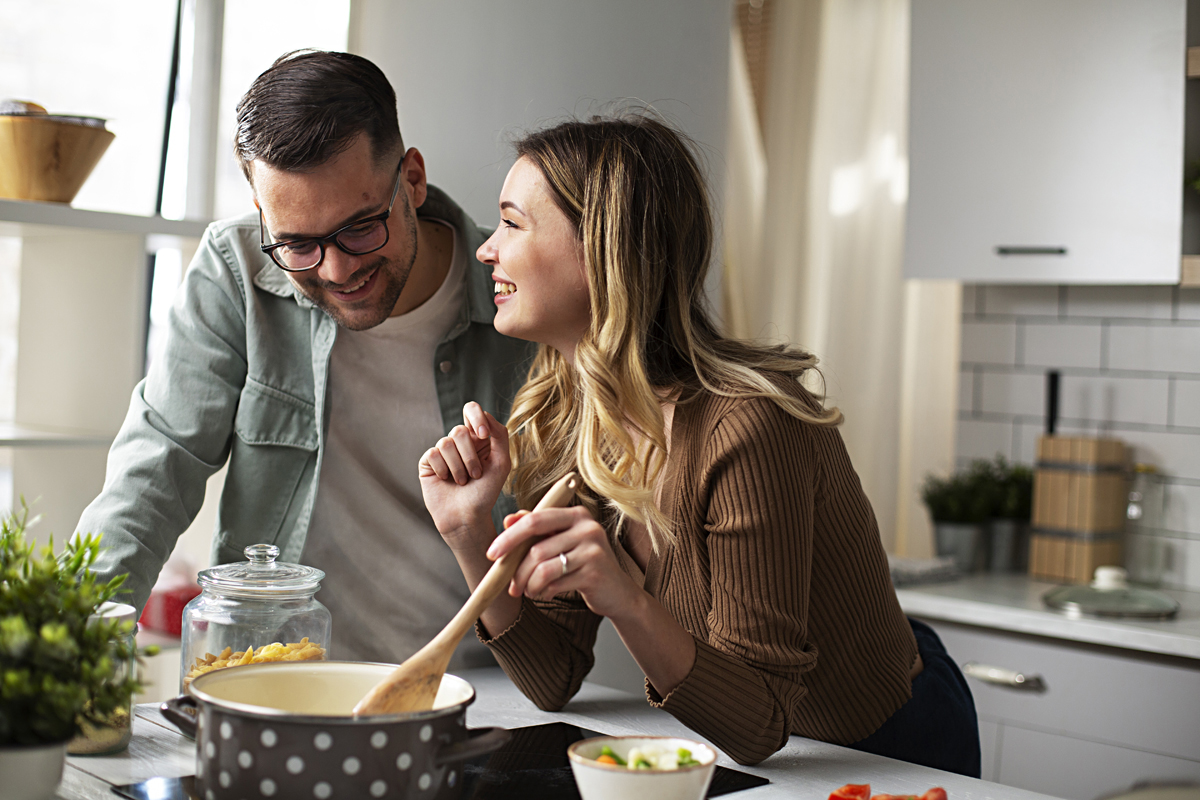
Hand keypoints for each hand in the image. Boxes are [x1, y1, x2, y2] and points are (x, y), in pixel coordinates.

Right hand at [420, 402, 509, 549]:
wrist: (467, 517)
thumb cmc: (486, 492)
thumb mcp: (501, 463)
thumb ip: (499, 436)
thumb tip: (486, 415)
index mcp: (478, 438)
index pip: (472, 410)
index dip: (476, 418)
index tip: (484, 434)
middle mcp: (459, 442)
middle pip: (460, 430)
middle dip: (470, 455)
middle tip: (475, 474)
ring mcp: (442, 451)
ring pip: (446, 442)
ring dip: (458, 467)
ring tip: (462, 481)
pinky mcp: (428, 461)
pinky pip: (433, 454)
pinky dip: (444, 470)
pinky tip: (446, 480)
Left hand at [487, 505, 641, 619]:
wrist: (617, 591)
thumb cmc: (584, 563)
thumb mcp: (562, 541)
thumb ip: (538, 528)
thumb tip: (508, 519)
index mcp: (577, 514)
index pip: (535, 519)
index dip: (509, 537)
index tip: (492, 553)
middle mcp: (587, 527)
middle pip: (536, 547)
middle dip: (517, 569)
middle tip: (511, 585)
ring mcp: (593, 549)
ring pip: (542, 568)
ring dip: (530, 585)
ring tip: (530, 591)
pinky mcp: (594, 572)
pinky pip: (554, 583)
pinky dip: (544, 592)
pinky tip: (546, 594)